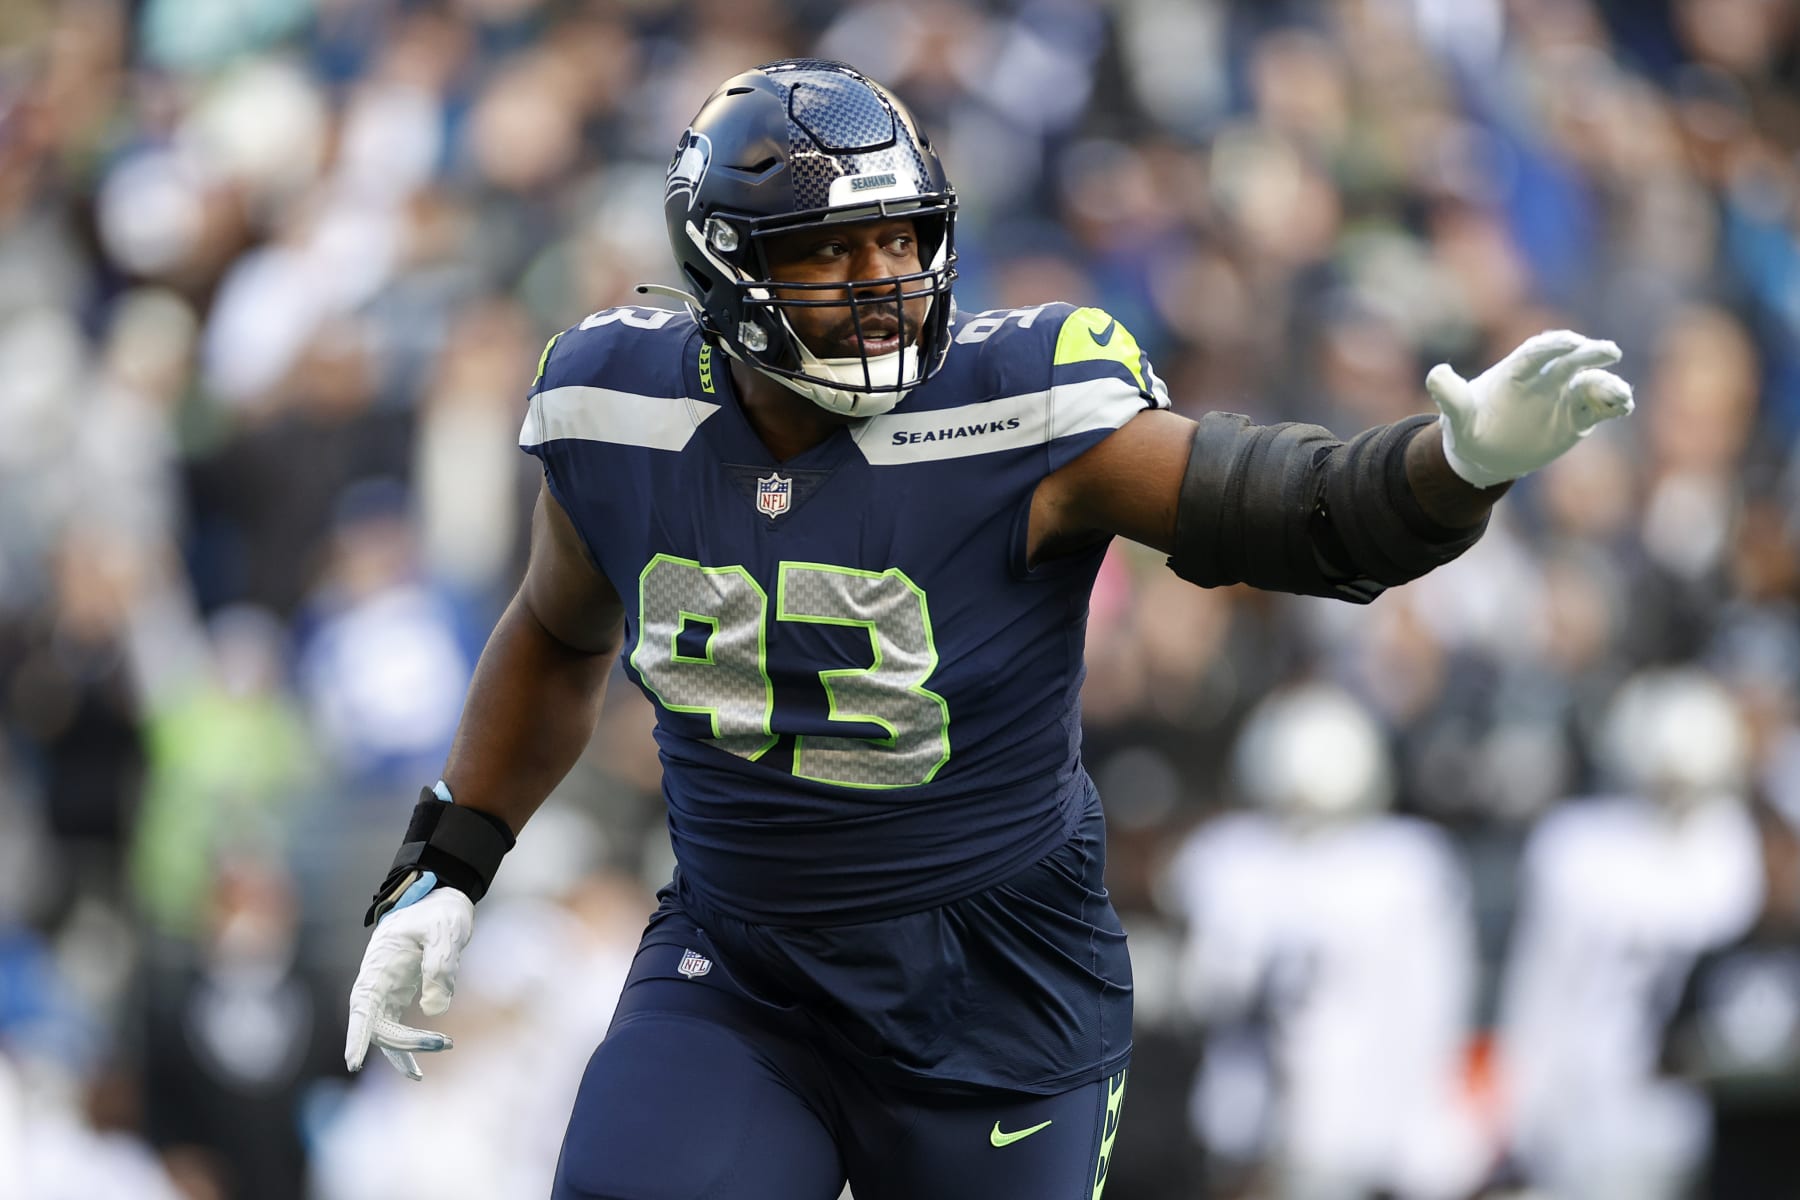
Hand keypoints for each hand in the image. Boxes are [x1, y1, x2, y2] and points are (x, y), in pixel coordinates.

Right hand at [345, 886, 473, 1079]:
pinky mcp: (396, 998)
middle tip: (443, 1043)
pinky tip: (417, 1071)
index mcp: (379, 964)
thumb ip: (441, 967)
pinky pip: (393, 1031)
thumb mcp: (445, 932)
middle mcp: (375, 982)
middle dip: (404, 1041)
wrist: (438, 900)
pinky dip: (404, 1050)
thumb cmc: (439, 913)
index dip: (356, 1034)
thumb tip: (436, 1010)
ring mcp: (383, 992)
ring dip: (405, 1050)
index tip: (353, 1061)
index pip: (362, 1006)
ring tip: (430, 1064)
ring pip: (384, 1033)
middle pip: (377, 1025)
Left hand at [1426, 330, 1634, 487]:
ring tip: (1619, 394)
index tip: (1569, 342)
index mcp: (1516, 371)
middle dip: (1589, 353)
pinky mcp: (1576, 418)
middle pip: (1570, 360)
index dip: (1553, 345)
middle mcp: (1544, 379)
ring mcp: (1563, 397)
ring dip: (1607, 385)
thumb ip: (1450, 395)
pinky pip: (1600, 409)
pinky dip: (1613, 405)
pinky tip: (1623, 406)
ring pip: (1591, 384)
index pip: (1537, 352)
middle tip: (1609, 351)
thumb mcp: (1457, 415)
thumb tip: (1435, 373)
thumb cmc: (1470, 428)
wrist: (1487, 452)